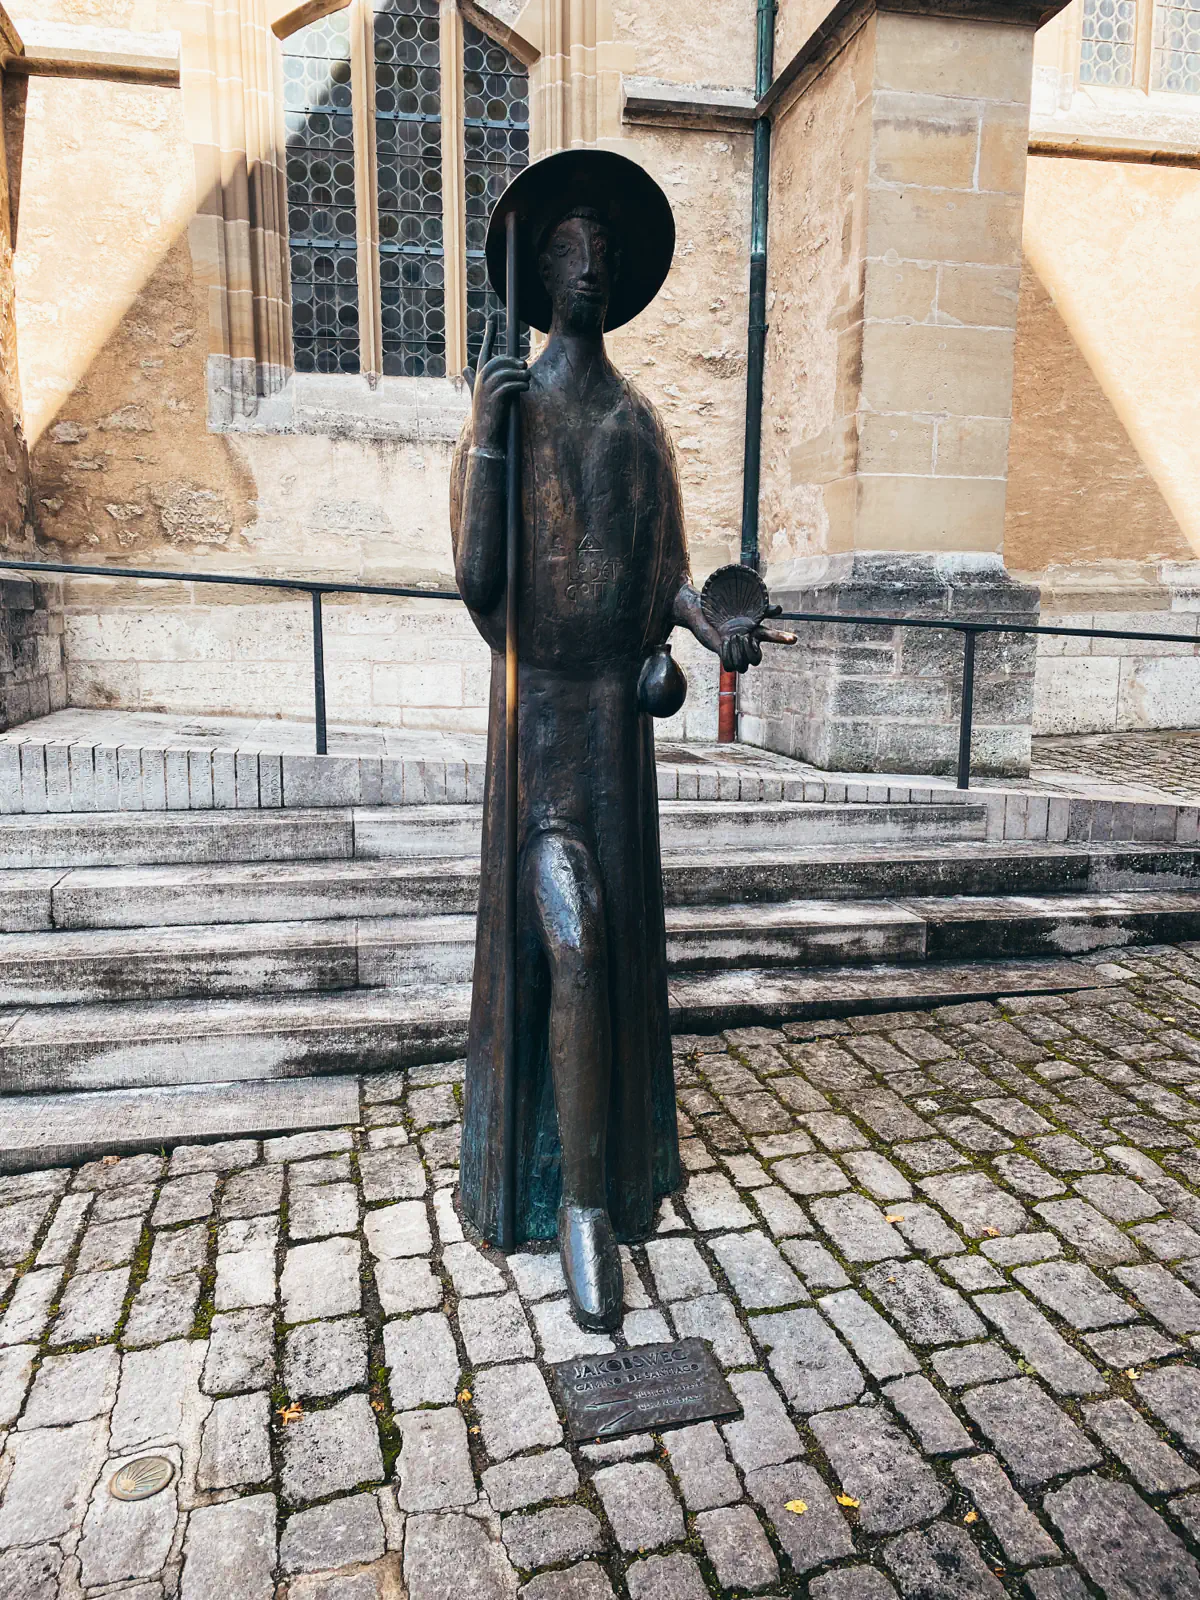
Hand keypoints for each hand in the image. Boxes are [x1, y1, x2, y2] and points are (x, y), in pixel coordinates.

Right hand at [469, 314, 528, 451]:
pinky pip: (509, 385)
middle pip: (497, 361)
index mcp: (478, 379)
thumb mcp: (478, 396)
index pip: (484, 354)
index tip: (491, 320)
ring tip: (527, 378)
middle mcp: (480, 382)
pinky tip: (525, 387)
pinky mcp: (495, 400)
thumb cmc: (486, 418)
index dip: (488, 336)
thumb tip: (465, 368)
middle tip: (523, 366)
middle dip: (511, 360)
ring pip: (505, 372)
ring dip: (519, 373)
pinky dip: (520, 383)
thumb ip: (472, 381)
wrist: (485, 440)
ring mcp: (486, 391)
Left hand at [718, 605, 795, 673]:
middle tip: (742, 637)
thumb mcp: (747, 612)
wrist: (713, 623)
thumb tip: (779, 609)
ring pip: (742, 667)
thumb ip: (762, 610)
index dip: (783, 638)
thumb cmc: (732, 618)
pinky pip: (729, 666)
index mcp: (758, 635)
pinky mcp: (727, 661)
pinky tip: (724, 642)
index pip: (773, 637)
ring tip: (731, 638)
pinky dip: (726, 654)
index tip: (794, 638)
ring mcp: (739, 657)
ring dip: (736, 652)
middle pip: (756, 661)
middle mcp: (750, 649)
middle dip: (748, 651)